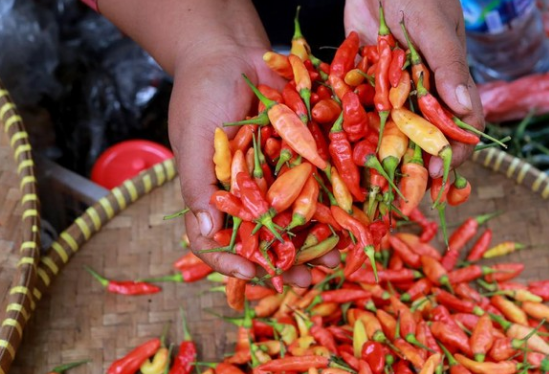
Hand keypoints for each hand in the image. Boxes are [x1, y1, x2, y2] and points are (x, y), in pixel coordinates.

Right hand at [167, 5, 339, 286]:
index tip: (254, 273)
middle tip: (307, 278)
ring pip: (300, 217)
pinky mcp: (305, 156)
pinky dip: (338, 202)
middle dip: (288, 260)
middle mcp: (250, 193)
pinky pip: (322, 183)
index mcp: (218, 197)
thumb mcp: (192, 139)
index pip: (220, 241)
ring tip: (338, 258)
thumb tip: (206, 229)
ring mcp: (279, 176)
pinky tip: (355, 217)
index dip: (233, 261)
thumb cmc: (201, 95)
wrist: (231, 53)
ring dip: (320, 240)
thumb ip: (198, 185)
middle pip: (268, 238)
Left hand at [345, 0, 484, 176]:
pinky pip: (361, 112)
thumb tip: (463, 110)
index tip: (439, 175)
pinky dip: (354, 131)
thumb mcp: (433, 30)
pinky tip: (345, 153)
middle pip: (424, 136)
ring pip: (391, 130)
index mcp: (447, 82)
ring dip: (385, 156)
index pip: (460, 125)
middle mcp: (421, 91)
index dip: (453, 152)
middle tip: (404, 194)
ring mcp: (392, 89)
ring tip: (373, 184)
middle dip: (416, 166)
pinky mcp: (366, 82)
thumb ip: (449, 68)